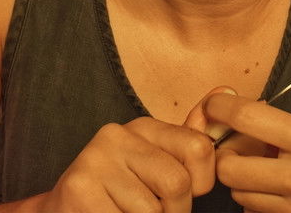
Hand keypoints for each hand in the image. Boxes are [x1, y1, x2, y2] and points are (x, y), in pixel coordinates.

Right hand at [39, 115, 215, 212]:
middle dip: (174, 212)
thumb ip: (189, 139)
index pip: (199, 148)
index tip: (181, 194)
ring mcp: (95, 160)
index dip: (200, 184)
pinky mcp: (79, 190)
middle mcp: (117, 134)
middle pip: (178, 184)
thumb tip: (227, 90)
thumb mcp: (155, 164)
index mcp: (142, 127)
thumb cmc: (118, 195)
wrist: (63, 212)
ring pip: (153, 212)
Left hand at [201, 92, 290, 212]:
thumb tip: (261, 129)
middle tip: (243, 151)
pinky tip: (286, 200)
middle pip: (231, 168)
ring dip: (247, 186)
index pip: (251, 118)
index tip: (216, 104)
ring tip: (272, 177)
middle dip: (229, 158)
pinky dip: (264, 209)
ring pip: (242, 198)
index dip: (222, 108)